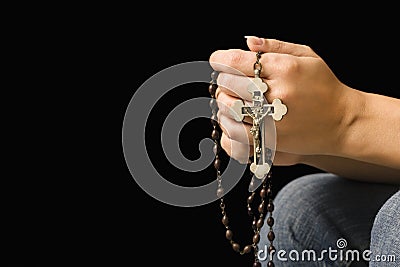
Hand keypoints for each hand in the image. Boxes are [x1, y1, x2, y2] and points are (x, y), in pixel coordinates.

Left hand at [209, 37, 358, 158]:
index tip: (217, 60)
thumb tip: (248, 42)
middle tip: (229, 81)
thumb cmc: (324, 86)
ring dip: (224, 102)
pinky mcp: (272, 141)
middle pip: (229, 84)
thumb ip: (275, 46)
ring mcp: (274, 120)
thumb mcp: (307, 57)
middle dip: (223, 81)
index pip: (236, 61)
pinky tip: (234, 119)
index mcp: (285, 68)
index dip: (220, 60)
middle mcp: (278, 93)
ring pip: (229, 109)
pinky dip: (228, 126)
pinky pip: (236, 135)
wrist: (344, 122)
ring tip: (233, 99)